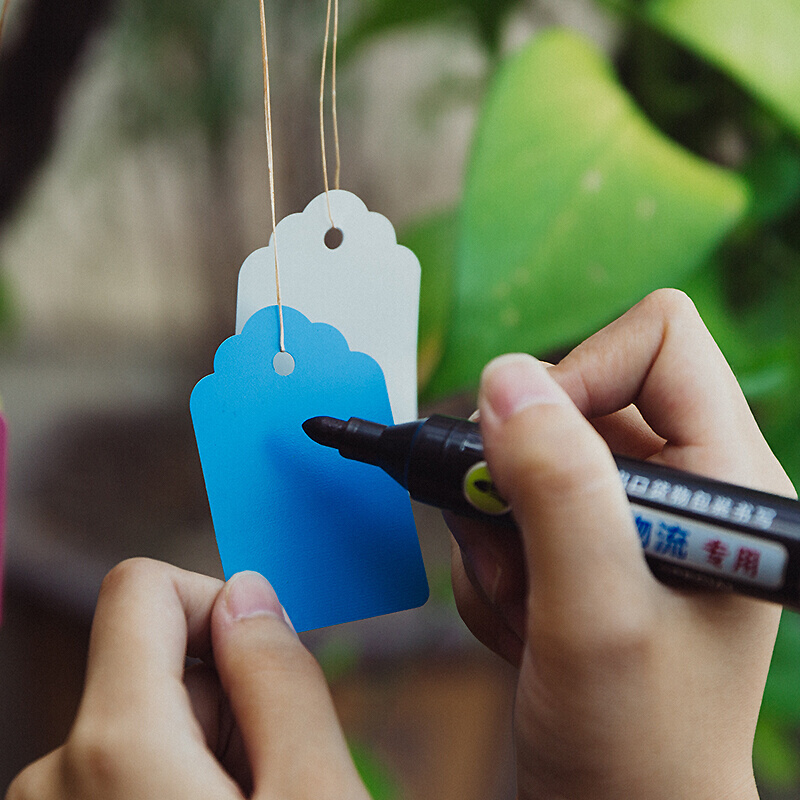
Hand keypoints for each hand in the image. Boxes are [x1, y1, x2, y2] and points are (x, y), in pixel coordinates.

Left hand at [7, 559, 368, 799]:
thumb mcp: (315, 794)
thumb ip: (280, 678)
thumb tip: (247, 593)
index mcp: (111, 746)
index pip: (139, 587)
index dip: (215, 603)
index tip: (262, 667)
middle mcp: (53, 775)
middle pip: (150, 659)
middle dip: (223, 699)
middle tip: (269, 780)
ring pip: (143, 720)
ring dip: (206, 751)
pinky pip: (123, 770)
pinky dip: (176, 784)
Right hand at [448, 289, 794, 799]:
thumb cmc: (633, 743)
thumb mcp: (595, 616)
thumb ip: (557, 491)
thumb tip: (506, 380)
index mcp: (725, 478)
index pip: (656, 340)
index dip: (578, 373)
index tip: (523, 450)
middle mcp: (686, 483)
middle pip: (576, 397)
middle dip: (518, 477)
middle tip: (515, 560)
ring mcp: (636, 515)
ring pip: (531, 456)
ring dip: (499, 531)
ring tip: (523, 608)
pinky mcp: (593, 542)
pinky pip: (514, 505)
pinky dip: (495, 559)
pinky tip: (521, 621)